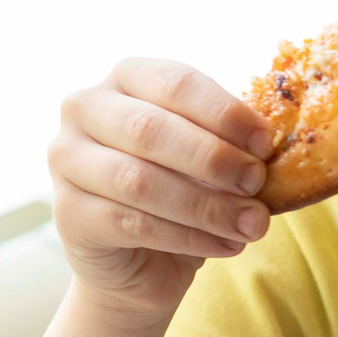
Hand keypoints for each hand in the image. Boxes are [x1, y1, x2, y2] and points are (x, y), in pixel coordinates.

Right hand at [49, 59, 271, 325]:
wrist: (143, 258)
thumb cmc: (185, 189)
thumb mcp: (212, 157)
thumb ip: (234, 144)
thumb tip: (271, 150)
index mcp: (128, 78)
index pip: (176, 82)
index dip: (225, 113)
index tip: (266, 144)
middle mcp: (85, 109)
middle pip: (151, 130)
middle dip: (214, 159)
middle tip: (257, 184)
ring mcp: (66, 160)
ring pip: (140, 181)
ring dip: (207, 206)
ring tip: (252, 224)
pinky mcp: (67, 213)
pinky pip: (133, 223)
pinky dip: (189, 237)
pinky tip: (227, 244)